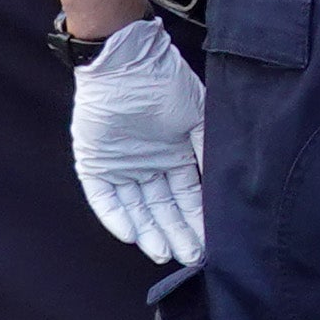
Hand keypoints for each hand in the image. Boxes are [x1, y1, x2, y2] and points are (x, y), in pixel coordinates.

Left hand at [67, 21, 206, 270]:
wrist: (125, 61)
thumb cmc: (165, 82)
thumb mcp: (197, 116)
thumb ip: (207, 150)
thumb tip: (225, 186)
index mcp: (174, 155)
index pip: (188, 196)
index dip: (197, 220)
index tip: (210, 244)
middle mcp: (149, 165)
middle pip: (163, 208)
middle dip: (177, 233)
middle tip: (190, 258)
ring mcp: (121, 167)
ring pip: (136, 208)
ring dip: (149, 231)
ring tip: (164, 254)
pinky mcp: (94, 164)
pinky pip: (104, 198)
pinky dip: (116, 216)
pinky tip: (131, 235)